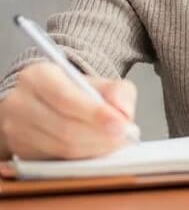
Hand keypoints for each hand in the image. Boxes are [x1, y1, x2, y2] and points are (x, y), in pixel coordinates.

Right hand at [0, 62, 137, 159]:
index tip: (121, 124)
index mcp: (38, 76)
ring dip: (93, 148)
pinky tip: (97, 149)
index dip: (95, 114)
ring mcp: (16, 128)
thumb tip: (123, 111)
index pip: (66, 98)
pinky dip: (81, 158)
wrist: (49, 102)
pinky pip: (55, 159)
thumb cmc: (75, 92)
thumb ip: (118, 91)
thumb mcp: (100, 82)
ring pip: (60, 147)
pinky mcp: (20, 149)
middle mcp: (20, 102)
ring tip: (114, 143)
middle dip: (99, 135)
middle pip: (64, 127)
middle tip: (123, 137)